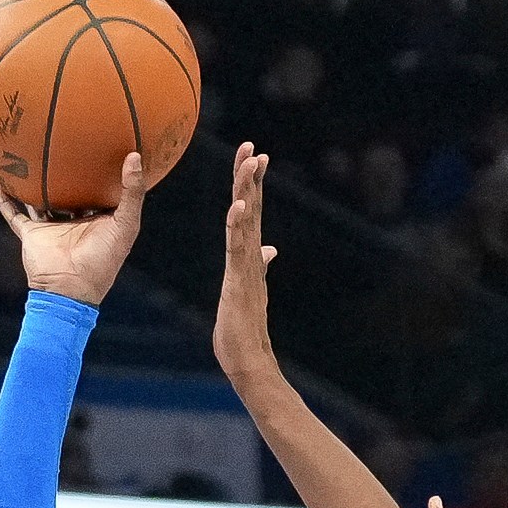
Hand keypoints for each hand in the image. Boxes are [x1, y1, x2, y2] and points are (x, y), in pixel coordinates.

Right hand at [0, 152, 144, 306]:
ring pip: (41, 202)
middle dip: (68, 176)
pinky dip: (5, 204)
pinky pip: (15, 216)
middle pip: (69, 193)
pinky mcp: (32, 234)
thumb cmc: (104, 259)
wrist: (71, 287)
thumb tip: (134, 156)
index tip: (103, 149)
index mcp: (98, 219)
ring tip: (27, 163)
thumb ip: (132, 192)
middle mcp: (74, 221)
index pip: (99, 192)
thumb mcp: (126, 223)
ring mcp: (52, 228)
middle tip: (66, 146)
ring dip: (34, 187)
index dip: (101, 174)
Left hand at [212, 142, 279, 382]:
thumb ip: (259, 266)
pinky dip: (238, 227)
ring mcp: (246, 268)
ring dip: (248, 192)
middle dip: (251, 177)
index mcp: (249, 257)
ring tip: (251, 164)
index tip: (253, 156)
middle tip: (253, 147)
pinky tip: (239, 206)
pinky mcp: (240, 282)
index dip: (251, 184)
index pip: (250, 213)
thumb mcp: (248, 290)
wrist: (249, 359)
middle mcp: (250, 257)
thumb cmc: (243, 329)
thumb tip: (269, 249)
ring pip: (247, 223)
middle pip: (252, 209)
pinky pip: (238, 249)